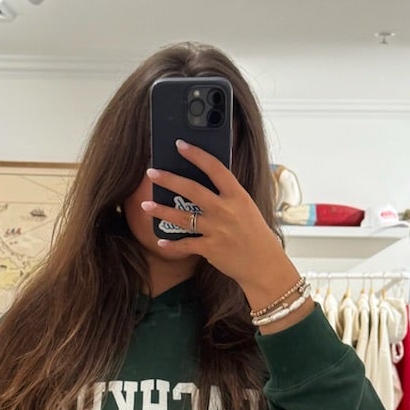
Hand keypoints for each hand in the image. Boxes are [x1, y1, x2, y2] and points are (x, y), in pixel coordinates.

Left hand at [142, 143, 310, 320]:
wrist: (264, 264)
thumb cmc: (255, 233)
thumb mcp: (246, 208)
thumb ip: (227, 195)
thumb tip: (201, 181)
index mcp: (238, 196)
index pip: (215, 168)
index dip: (196, 155)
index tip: (180, 144)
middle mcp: (226, 210)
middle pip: (192, 189)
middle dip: (169, 179)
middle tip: (151, 172)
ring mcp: (217, 230)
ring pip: (182, 217)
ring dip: (161, 210)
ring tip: (145, 205)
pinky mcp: (210, 249)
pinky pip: (185, 245)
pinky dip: (171, 244)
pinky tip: (160, 241)